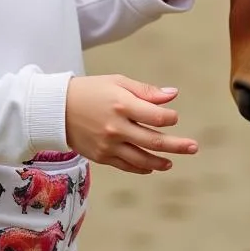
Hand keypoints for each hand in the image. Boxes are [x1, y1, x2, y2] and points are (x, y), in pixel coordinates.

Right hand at [65, 76, 197, 174]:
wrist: (56, 109)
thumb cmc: (90, 91)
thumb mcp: (117, 82)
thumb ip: (145, 91)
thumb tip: (173, 95)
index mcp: (122, 105)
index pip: (156, 117)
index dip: (170, 118)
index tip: (173, 117)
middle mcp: (116, 127)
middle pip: (154, 141)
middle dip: (177, 145)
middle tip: (194, 147)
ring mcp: (109, 145)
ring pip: (142, 159)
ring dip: (161, 162)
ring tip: (172, 162)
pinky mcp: (101, 156)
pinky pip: (127, 166)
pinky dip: (142, 168)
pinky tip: (152, 167)